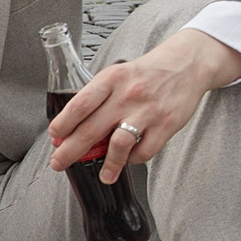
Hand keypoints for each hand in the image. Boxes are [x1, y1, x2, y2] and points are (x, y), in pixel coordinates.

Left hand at [48, 29, 240, 183]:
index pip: (79, 105)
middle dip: (70, 151)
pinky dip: (134, 159)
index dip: (63, 124)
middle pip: (92, 129)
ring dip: (108, 165)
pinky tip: (129, 159)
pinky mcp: (166, 125)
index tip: (54, 137)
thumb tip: (74, 126)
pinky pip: (145, 151)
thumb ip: (99, 96)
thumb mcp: (118, 74)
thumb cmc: (146, 72)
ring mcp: (147, 111)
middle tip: (58, 163)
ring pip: (119, 144)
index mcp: (110, 79)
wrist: (186, 65)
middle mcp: (126, 95)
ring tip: (103, 176)